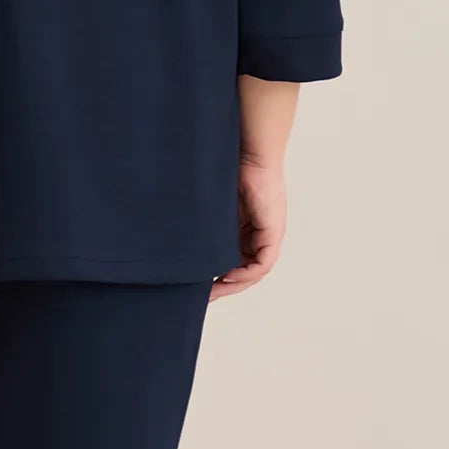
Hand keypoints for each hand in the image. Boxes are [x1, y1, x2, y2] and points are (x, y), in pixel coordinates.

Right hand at [211, 155, 286, 298]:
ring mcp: (267, 233)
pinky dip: (246, 273)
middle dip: (224, 285)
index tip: (200, 284)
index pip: (233, 259)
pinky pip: (262, 263)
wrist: (247, 151)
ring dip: (234, 283)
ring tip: (214, 291)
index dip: (218, 275)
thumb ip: (204, 223)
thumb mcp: (211, 204)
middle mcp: (257, 232)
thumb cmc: (226, 169)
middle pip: (243, 269)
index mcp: (243, 226)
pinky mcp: (272, 232)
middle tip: (204, 297)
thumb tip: (176, 238)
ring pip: (253, 270)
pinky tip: (228, 276)